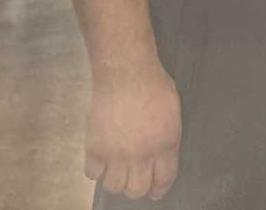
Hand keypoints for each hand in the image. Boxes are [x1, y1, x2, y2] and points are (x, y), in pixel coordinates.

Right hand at [83, 59, 181, 200]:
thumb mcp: (173, 112)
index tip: (155, 191)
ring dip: (116, 180)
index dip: (159, 189)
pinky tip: (101, 160)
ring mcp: (117, 153)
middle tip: (134, 181)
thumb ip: (167, 138)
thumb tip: (162, 156)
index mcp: (166, 144)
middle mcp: (142, 154)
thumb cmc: (152, 85)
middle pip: (137, 190)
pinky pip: (92, 174)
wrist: (126, 73)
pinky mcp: (95, 148)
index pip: (163, 179)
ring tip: (117, 170)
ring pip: (114, 186)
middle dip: (137, 188)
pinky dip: (96, 170)